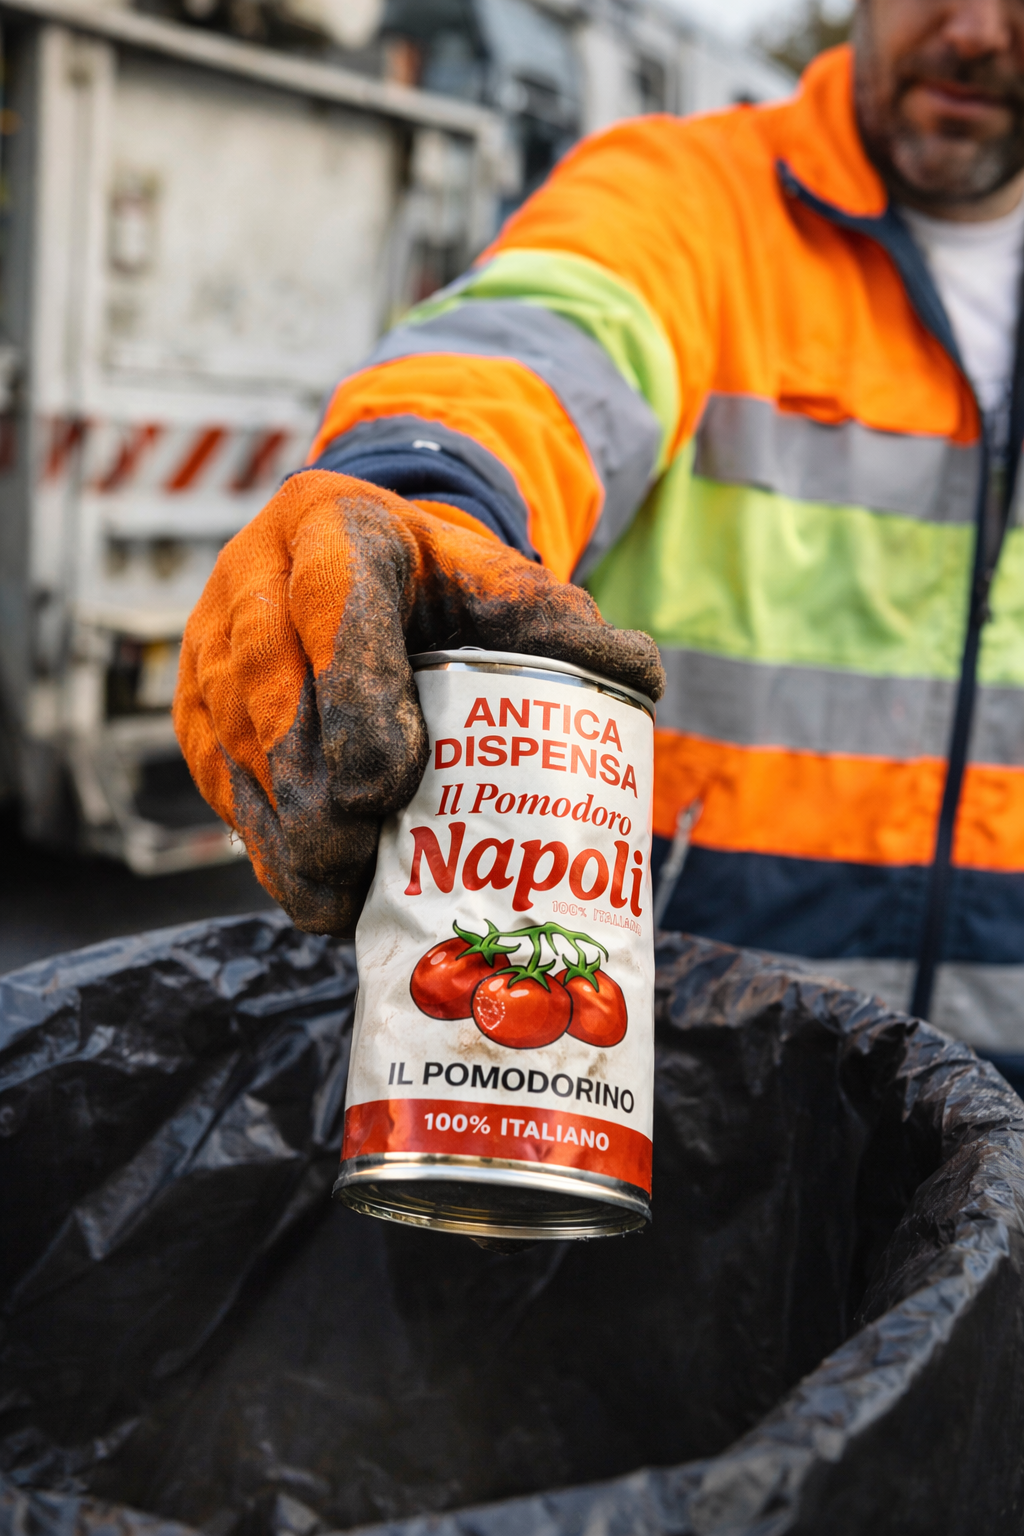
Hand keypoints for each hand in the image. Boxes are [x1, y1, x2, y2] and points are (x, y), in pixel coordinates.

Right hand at [174, 471, 663, 935]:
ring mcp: (210, 652)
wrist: (339, 563)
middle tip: (367, 862)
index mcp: (333, 532)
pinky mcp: (193, 713)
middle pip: (274, 705)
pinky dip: (269, 850)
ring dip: (291, 840)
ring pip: (240, 759)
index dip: (357, 707)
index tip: (389, 787)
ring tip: (347, 897)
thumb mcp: (491, 577)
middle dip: (319, 801)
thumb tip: (638, 675)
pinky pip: (224, 791)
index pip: (336, 618)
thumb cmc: (429, 582)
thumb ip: (560, 621)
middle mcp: (254, 583)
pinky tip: (318, 892)